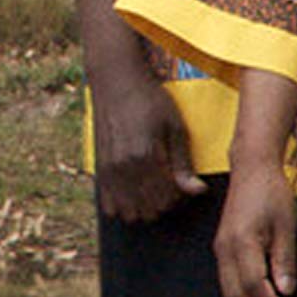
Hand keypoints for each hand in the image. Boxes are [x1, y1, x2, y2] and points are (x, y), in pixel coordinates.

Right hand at [86, 53, 204, 221]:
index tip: (189, 185)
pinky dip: (125, 207)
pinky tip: (138, 192)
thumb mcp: (175, 127)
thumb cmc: (151, 101)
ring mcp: (108, 172)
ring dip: (146, 208)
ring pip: (129, 212)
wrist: (116, 83)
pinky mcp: (99, 171)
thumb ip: (183, 163)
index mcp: (146, 157)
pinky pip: (110, 206)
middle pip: (149, 210)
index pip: (167, 198)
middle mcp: (124, 169)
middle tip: (175, 187)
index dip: (182, 198)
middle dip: (166, 204)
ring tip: (157, 189)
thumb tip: (197, 191)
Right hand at [215, 155, 296, 296]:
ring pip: (228, 290)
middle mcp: (225, 249)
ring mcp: (220, 249)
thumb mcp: (287, 223)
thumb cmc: (273, 192)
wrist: (251, 169)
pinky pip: (227, 281)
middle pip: (236, 294)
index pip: (253, 285)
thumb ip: (284, 258)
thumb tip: (286, 290)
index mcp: (242, 242)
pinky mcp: (222, 247)